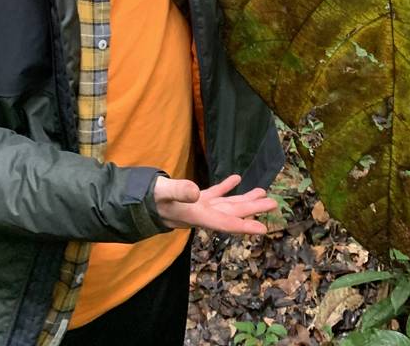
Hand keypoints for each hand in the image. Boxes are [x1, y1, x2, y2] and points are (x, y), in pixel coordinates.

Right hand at [153, 173, 277, 234]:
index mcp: (197, 215)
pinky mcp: (194, 198)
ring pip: (227, 204)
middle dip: (253, 210)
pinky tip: (236, 179)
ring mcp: (199, 206)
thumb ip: (179, 191)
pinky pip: (215, 194)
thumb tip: (195, 192)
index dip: (244, 226)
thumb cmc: (149, 198)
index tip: (263, 229)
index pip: (225, 224)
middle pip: (232, 214)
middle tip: (273, 204)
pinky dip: (226, 187)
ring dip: (245, 200)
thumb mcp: (163, 193)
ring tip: (263, 193)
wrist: (136, 202)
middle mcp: (202, 213)